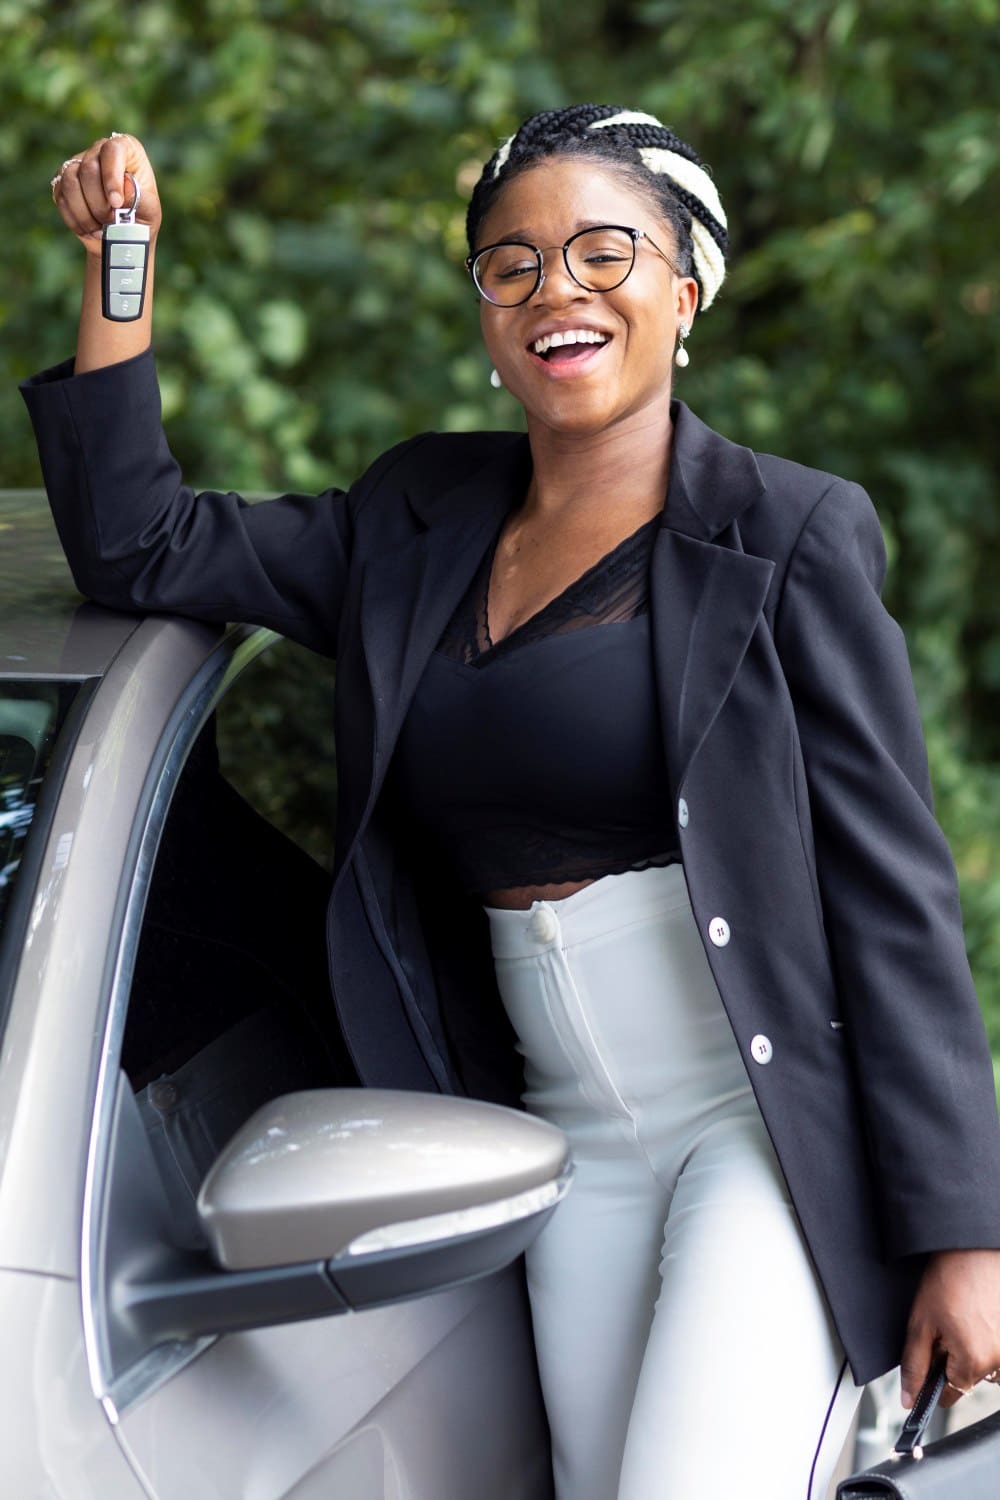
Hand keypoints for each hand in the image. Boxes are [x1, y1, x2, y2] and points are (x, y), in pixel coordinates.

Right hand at [50, 133, 160, 256]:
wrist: (123, 236)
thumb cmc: (141, 217)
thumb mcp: (149, 210)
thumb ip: (139, 198)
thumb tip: (125, 186)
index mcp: (126, 150)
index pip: (113, 150)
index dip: (111, 176)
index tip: (116, 203)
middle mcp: (99, 151)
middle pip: (88, 168)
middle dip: (99, 203)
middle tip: (111, 222)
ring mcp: (77, 165)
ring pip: (70, 182)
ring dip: (86, 213)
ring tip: (101, 229)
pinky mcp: (62, 182)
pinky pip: (61, 198)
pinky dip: (76, 220)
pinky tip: (90, 230)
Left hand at [900, 1248, 999, 1407]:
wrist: (973, 1248)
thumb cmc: (949, 1279)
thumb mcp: (921, 1323)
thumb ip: (914, 1364)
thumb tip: (909, 1398)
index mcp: (974, 1361)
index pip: (950, 1393)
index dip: (933, 1381)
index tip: (926, 1367)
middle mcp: (998, 1360)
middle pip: (967, 1375)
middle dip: (951, 1359)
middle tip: (942, 1326)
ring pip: (982, 1361)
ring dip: (969, 1348)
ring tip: (960, 1317)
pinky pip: (995, 1347)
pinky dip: (983, 1335)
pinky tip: (975, 1313)